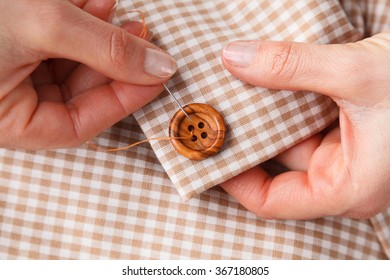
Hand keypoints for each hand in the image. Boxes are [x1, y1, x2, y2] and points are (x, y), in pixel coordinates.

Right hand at [0, 0, 175, 148]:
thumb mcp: (41, 25)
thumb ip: (105, 48)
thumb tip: (161, 67)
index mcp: (8, 121)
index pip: (80, 124)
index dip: (124, 100)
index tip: (157, 77)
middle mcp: (9, 103)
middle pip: (80, 93)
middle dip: (116, 62)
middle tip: (144, 37)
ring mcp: (10, 74)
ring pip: (70, 65)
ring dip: (99, 37)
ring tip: (120, 11)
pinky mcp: (13, 47)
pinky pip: (55, 43)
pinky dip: (79, 23)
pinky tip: (96, 2)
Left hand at [220, 31, 389, 218]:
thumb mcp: (360, 75)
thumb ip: (293, 67)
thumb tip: (235, 58)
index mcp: (347, 187)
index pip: (270, 200)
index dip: (233, 179)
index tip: (206, 151)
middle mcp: (342, 172)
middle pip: (273, 163)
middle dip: (244, 136)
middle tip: (210, 110)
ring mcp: (345, 147)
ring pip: (287, 134)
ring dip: (261, 110)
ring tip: (229, 86)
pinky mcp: (347, 123)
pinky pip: (302, 115)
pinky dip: (282, 98)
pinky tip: (262, 77)